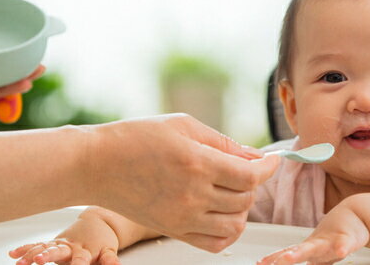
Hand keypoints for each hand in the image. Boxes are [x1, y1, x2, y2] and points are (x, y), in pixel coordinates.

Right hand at [9, 208, 121, 264]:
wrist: (97, 222)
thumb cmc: (103, 241)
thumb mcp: (110, 250)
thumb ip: (110, 259)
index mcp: (85, 249)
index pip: (81, 260)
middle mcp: (70, 246)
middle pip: (58, 251)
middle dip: (48, 256)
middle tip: (39, 261)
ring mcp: (60, 243)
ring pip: (44, 247)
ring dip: (31, 254)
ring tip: (19, 262)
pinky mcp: (53, 243)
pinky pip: (37, 245)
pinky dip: (25, 249)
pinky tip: (13, 254)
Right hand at [85, 113, 280, 252]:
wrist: (96, 165)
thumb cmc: (135, 138)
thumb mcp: (184, 125)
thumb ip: (223, 142)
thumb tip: (254, 156)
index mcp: (197, 163)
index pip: (250, 176)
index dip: (269, 168)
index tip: (273, 161)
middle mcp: (192, 195)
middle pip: (245, 199)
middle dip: (253, 183)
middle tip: (245, 169)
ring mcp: (182, 217)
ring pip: (234, 224)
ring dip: (243, 208)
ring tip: (233, 191)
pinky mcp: (173, 231)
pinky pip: (214, 243)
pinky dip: (228, 232)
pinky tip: (224, 215)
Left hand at [257, 201, 369, 264]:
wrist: (355, 215)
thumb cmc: (334, 235)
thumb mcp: (314, 249)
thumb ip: (296, 255)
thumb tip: (274, 262)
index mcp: (308, 247)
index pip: (286, 254)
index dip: (272, 259)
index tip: (259, 264)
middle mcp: (316, 244)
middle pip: (297, 251)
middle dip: (282, 259)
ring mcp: (330, 241)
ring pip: (316, 247)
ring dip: (302, 252)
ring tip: (289, 258)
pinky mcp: (348, 239)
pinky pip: (345, 244)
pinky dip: (342, 248)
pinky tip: (341, 252)